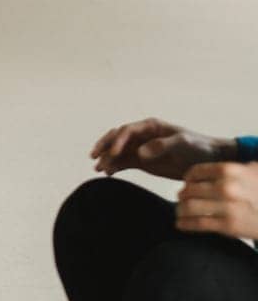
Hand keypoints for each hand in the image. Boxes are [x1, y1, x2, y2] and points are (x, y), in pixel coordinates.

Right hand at [90, 118, 230, 180]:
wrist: (208, 160)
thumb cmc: (198, 147)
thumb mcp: (183, 143)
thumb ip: (162, 145)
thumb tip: (140, 152)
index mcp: (150, 127)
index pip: (127, 131)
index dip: (117, 141)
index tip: (113, 153)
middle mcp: (142, 136)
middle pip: (116, 138)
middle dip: (104, 146)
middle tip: (94, 157)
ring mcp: (141, 149)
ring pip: (117, 152)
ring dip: (106, 159)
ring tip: (99, 169)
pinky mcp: (142, 162)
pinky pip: (123, 163)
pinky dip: (114, 167)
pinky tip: (108, 173)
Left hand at [177, 163, 257, 238]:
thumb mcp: (253, 171)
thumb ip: (232, 167)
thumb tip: (207, 170)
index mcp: (230, 171)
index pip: (195, 172)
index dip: (188, 179)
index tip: (187, 183)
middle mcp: (227, 187)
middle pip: (189, 190)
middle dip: (183, 195)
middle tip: (182, 198)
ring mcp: (227, 207)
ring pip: (188, 207)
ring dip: (181, 209)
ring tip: (181, 211)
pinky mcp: (228, 226)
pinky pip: (197, 224)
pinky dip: (184, 224)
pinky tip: (181, 224)